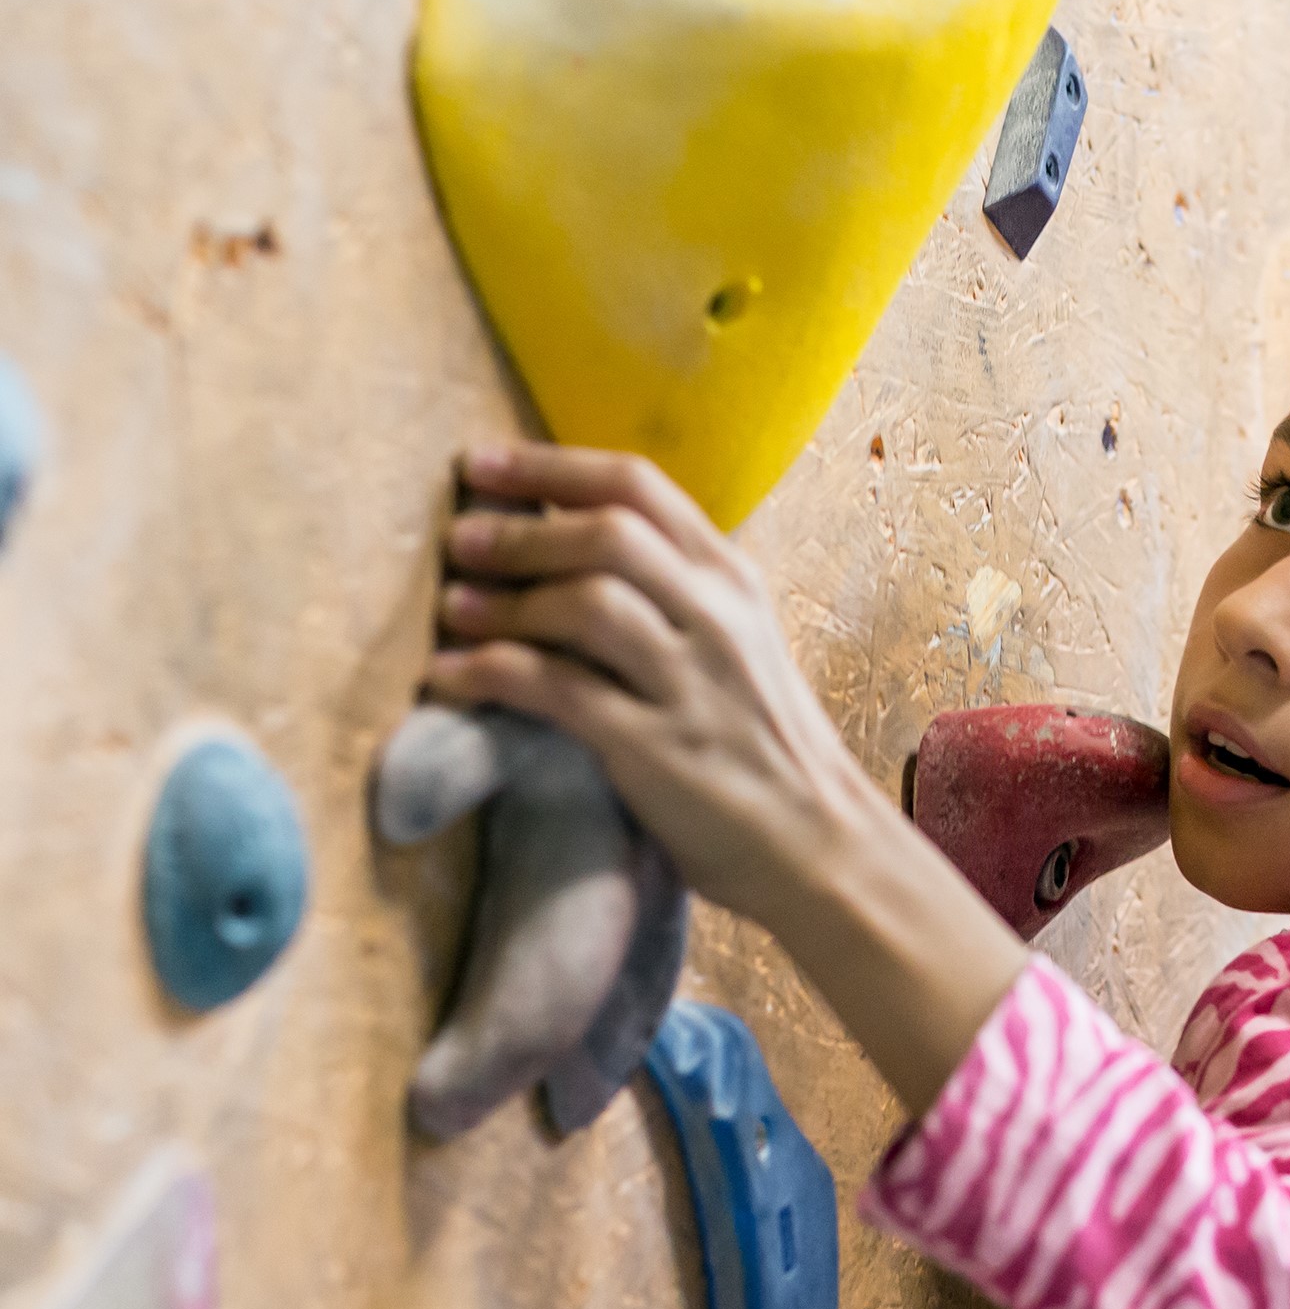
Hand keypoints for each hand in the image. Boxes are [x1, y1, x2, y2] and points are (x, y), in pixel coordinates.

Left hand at [423, 442, 1026, 1110]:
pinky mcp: (657, 747)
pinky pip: (557, 690)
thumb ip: (674, 595)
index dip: (550, 466)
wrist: (821, 844)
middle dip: (519, 530)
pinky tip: (449, 678)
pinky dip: (491, 673)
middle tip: (458, 539)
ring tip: (452, 608)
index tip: (485, 465)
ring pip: (585, 603)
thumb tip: (567, 549)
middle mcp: (718, 618)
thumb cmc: (764, 747)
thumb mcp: (736, 645)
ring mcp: (691, 681)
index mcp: (733, 581)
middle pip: (607, 533)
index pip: (639, 488)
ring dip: (503, 600)